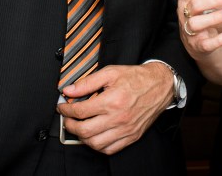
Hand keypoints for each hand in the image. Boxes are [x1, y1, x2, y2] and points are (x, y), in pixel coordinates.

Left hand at [56, 63, 172, 153]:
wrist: (159, 86)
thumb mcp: (110, 73)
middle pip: (85, 131)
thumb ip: (87, 82)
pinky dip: (98, 146)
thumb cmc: (136, 78)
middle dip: (70, 126)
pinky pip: (110, 149)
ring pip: (96, 144)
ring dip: (82, 138)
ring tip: (79, 128)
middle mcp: (118, 118)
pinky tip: (94, 136)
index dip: (66, 110)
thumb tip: (69, 90)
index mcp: (111, 101)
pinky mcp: (131, 136)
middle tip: (67, 120)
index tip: (62, 108)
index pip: (80, 111)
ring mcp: (125, 130)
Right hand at [179, 0, 221, 55]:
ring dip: (215, 17)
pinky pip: (206, 43)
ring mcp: (189, 29)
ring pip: (196, 23)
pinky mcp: (198, 45)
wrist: (202, 41)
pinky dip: (219, 39)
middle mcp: (184, 12)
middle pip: (195, 4)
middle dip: (214, 0)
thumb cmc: (208, 12)